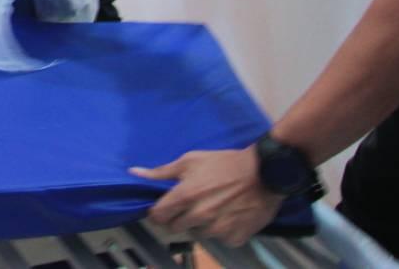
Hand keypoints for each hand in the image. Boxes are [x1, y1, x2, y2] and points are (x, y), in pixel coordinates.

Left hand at [132, 147, 283, 246]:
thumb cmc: (224, 163)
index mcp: (185, 196)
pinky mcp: (235, 237)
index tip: (163, 208)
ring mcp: (218, 229)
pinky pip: (221, 239)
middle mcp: (199, 216)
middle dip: (178, 218)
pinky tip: (229, 215)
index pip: (158, 216)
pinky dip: (223, 230)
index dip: (157, 212)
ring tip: (213, 207)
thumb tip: (134, 173)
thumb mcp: (191, 160)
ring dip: (201, 224)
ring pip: (198, 233)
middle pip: (175, 227)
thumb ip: (161, 172)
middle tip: (190, 205)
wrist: (264, 172)